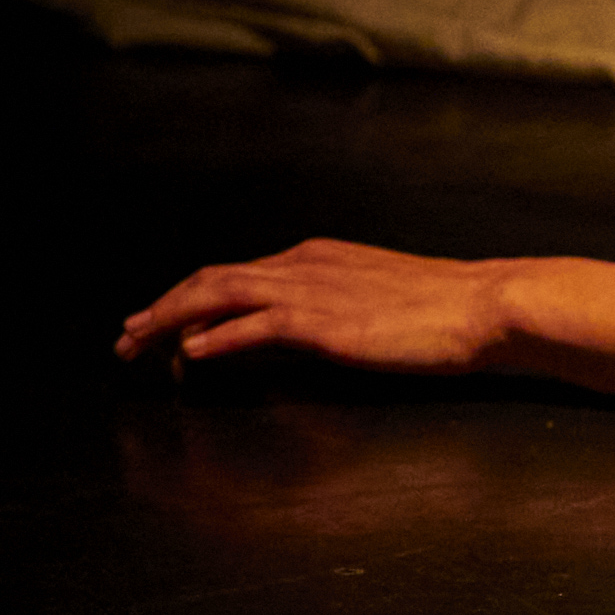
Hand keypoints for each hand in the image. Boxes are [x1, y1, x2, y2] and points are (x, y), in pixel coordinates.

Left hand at [118, 239, 508, 376]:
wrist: (487, 307)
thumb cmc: (448, 312)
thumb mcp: (380, 302)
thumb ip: (335, 311)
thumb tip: (302, 333)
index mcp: (317, 258)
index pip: (237, 274)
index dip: (189, 297)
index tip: (162, 322)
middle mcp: (303, 265)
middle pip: (211, 278)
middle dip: (161, 307)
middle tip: (127, 337)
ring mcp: (310, 290)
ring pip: (215, 294)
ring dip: (168, 320)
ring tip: (137, 345)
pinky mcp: (320, 322)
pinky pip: (249, 327)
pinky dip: (212, 339)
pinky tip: (189, 355)